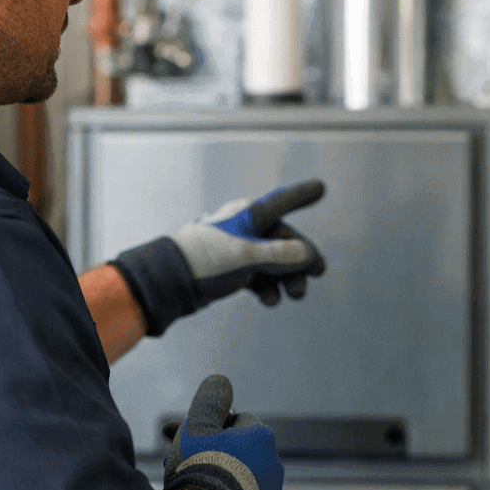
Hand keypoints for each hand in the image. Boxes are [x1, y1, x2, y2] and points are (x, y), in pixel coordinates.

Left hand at [109, 180, 327, 335]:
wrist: (169, 282)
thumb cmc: (205, 260)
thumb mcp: (247, 256)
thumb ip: (280, 254)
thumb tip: (306, 254)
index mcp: (248, 214)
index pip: (283, 202)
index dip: (302, 195)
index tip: (320, 188)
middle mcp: (244, 227)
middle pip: (283, 239)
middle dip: (300, 259)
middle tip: (316, 276)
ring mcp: (236, 248)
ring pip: (272, 261)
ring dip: (286, 278)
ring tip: (294, 295)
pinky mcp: (229, 269)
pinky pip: (257, 275)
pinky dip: (266, 287)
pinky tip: (270, 300)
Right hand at [160, 374, 283, 489]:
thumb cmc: (200, 468)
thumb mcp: (198, 426)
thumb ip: (210, 402)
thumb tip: (220, 381)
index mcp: (262, 437)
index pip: (236, 421)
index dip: (211, 427)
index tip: (191, 437)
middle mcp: (274, 464)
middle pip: (240, 451)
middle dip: (217, 453)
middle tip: (187, 462)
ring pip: (244, 478)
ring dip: (224, 478)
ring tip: (196, 486)